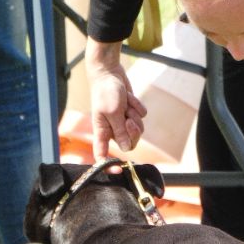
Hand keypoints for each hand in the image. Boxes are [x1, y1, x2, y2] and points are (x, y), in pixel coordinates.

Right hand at [85, 39, 146, 158]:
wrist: (110, 72)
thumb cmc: (106, 91)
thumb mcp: (113, 112)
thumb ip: (121, 130)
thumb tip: (127, 148)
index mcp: (102, 131)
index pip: (102, 154)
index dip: (107, 165)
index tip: (117, 171)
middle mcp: (112, 129)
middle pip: (130, 143)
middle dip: (133, 131)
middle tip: (129, 119)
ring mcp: (123, 120)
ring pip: (138, 129)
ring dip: (136, 116)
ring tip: (127, 104)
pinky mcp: (131, 112)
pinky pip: (141, 115)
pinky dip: (137, 105)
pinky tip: (129, 97)